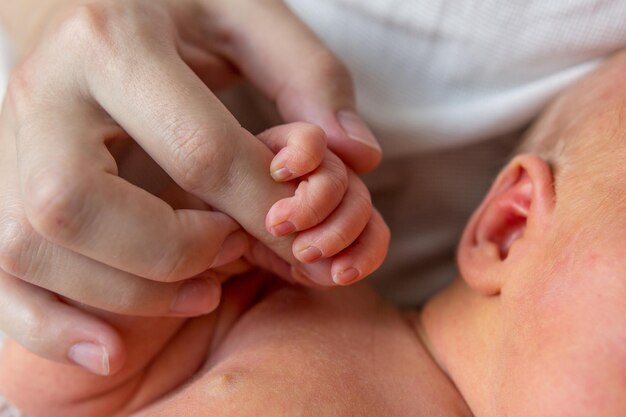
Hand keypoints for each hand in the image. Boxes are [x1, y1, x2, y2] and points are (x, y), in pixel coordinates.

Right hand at [0, 0, 380, 373]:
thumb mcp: (246, 14)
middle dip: (174, 253)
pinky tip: (106, 347)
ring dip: (124, 292)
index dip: (260, 205)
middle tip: (233, 252)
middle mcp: (44, 92)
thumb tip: (357, 156)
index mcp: (114, 40)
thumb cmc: (170, 2)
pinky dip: (47, 322)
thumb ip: (309, 77)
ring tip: (198, 291)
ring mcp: (8, 139)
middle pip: (79, 206)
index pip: (195, 150)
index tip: (297, 226)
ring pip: (33, 245)